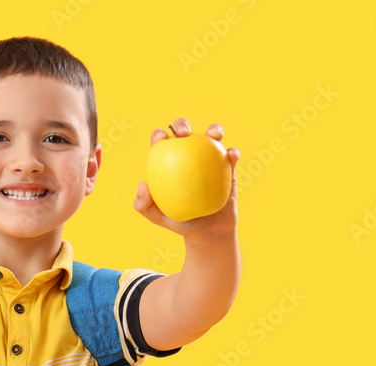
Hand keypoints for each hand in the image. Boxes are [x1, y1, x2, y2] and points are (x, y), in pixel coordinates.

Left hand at [133, 118, 239, 240]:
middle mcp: (189, 156)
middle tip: (184, 134)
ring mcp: (209, 159)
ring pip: (212, 136)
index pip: (162, 143)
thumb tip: (142, 184)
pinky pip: (231, 155)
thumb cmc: (181, 222)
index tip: (161, 139)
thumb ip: (144, 206)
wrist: (209, 232)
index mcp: (170, 163)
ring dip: (214, 130)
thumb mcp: (159, 218)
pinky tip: (231, 156)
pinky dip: (232, 152)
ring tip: (214, 136)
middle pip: (185, 132)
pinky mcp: (228, 166)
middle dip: (182, 124)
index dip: (159, 135)